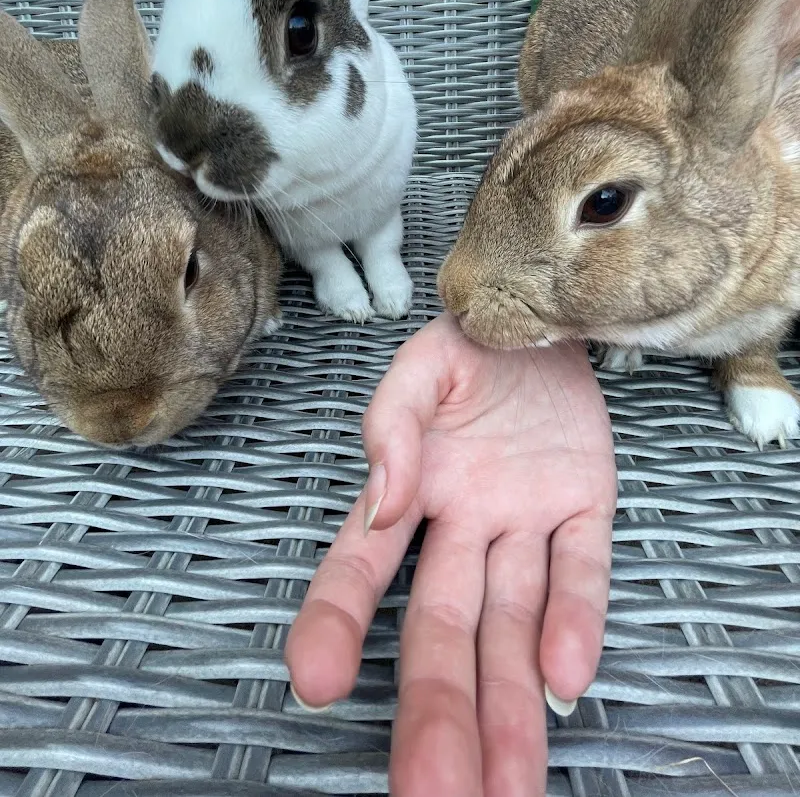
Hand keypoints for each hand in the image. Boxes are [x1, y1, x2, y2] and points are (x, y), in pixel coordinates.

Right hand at [286, 312, 615, 796]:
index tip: (316, 681)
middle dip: (437, 709)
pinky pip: (580, 571)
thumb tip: (383, 500)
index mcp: (410, 490)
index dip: (337, 623)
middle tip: (431, 792)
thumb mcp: (420, 366)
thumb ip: (392, 423)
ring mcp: (526, 522)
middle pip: (444, 627)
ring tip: (508, 784)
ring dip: (512, 699)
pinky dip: (575, 618)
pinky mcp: (584, 508)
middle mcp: (464, 523)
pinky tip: (564, 676)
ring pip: (513, 622)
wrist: (545, 315)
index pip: (361, 571)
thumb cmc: (472, 342)